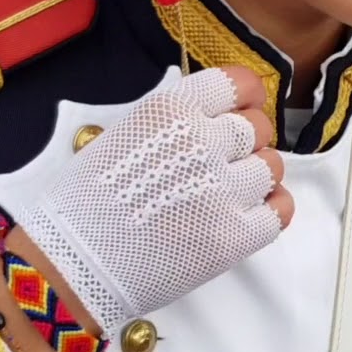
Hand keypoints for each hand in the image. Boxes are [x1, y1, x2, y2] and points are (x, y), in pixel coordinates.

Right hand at [12, 67, 292, 337]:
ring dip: (256, 176)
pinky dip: (272, 208)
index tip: (242, 107)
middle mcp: (204, 143)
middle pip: (257, 128)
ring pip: (272, 166)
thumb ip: (171, 121)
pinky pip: (280, 210)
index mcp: (173, 110)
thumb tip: (209, 118)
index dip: (245, 96)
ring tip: (228, 192)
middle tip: (221, 162)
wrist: (72, 266)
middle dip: (245, 141)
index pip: (238, 85)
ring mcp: (224, 191)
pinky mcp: (235, 237)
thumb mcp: (123, 134)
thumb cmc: (85, 202)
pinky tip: (251, 212)